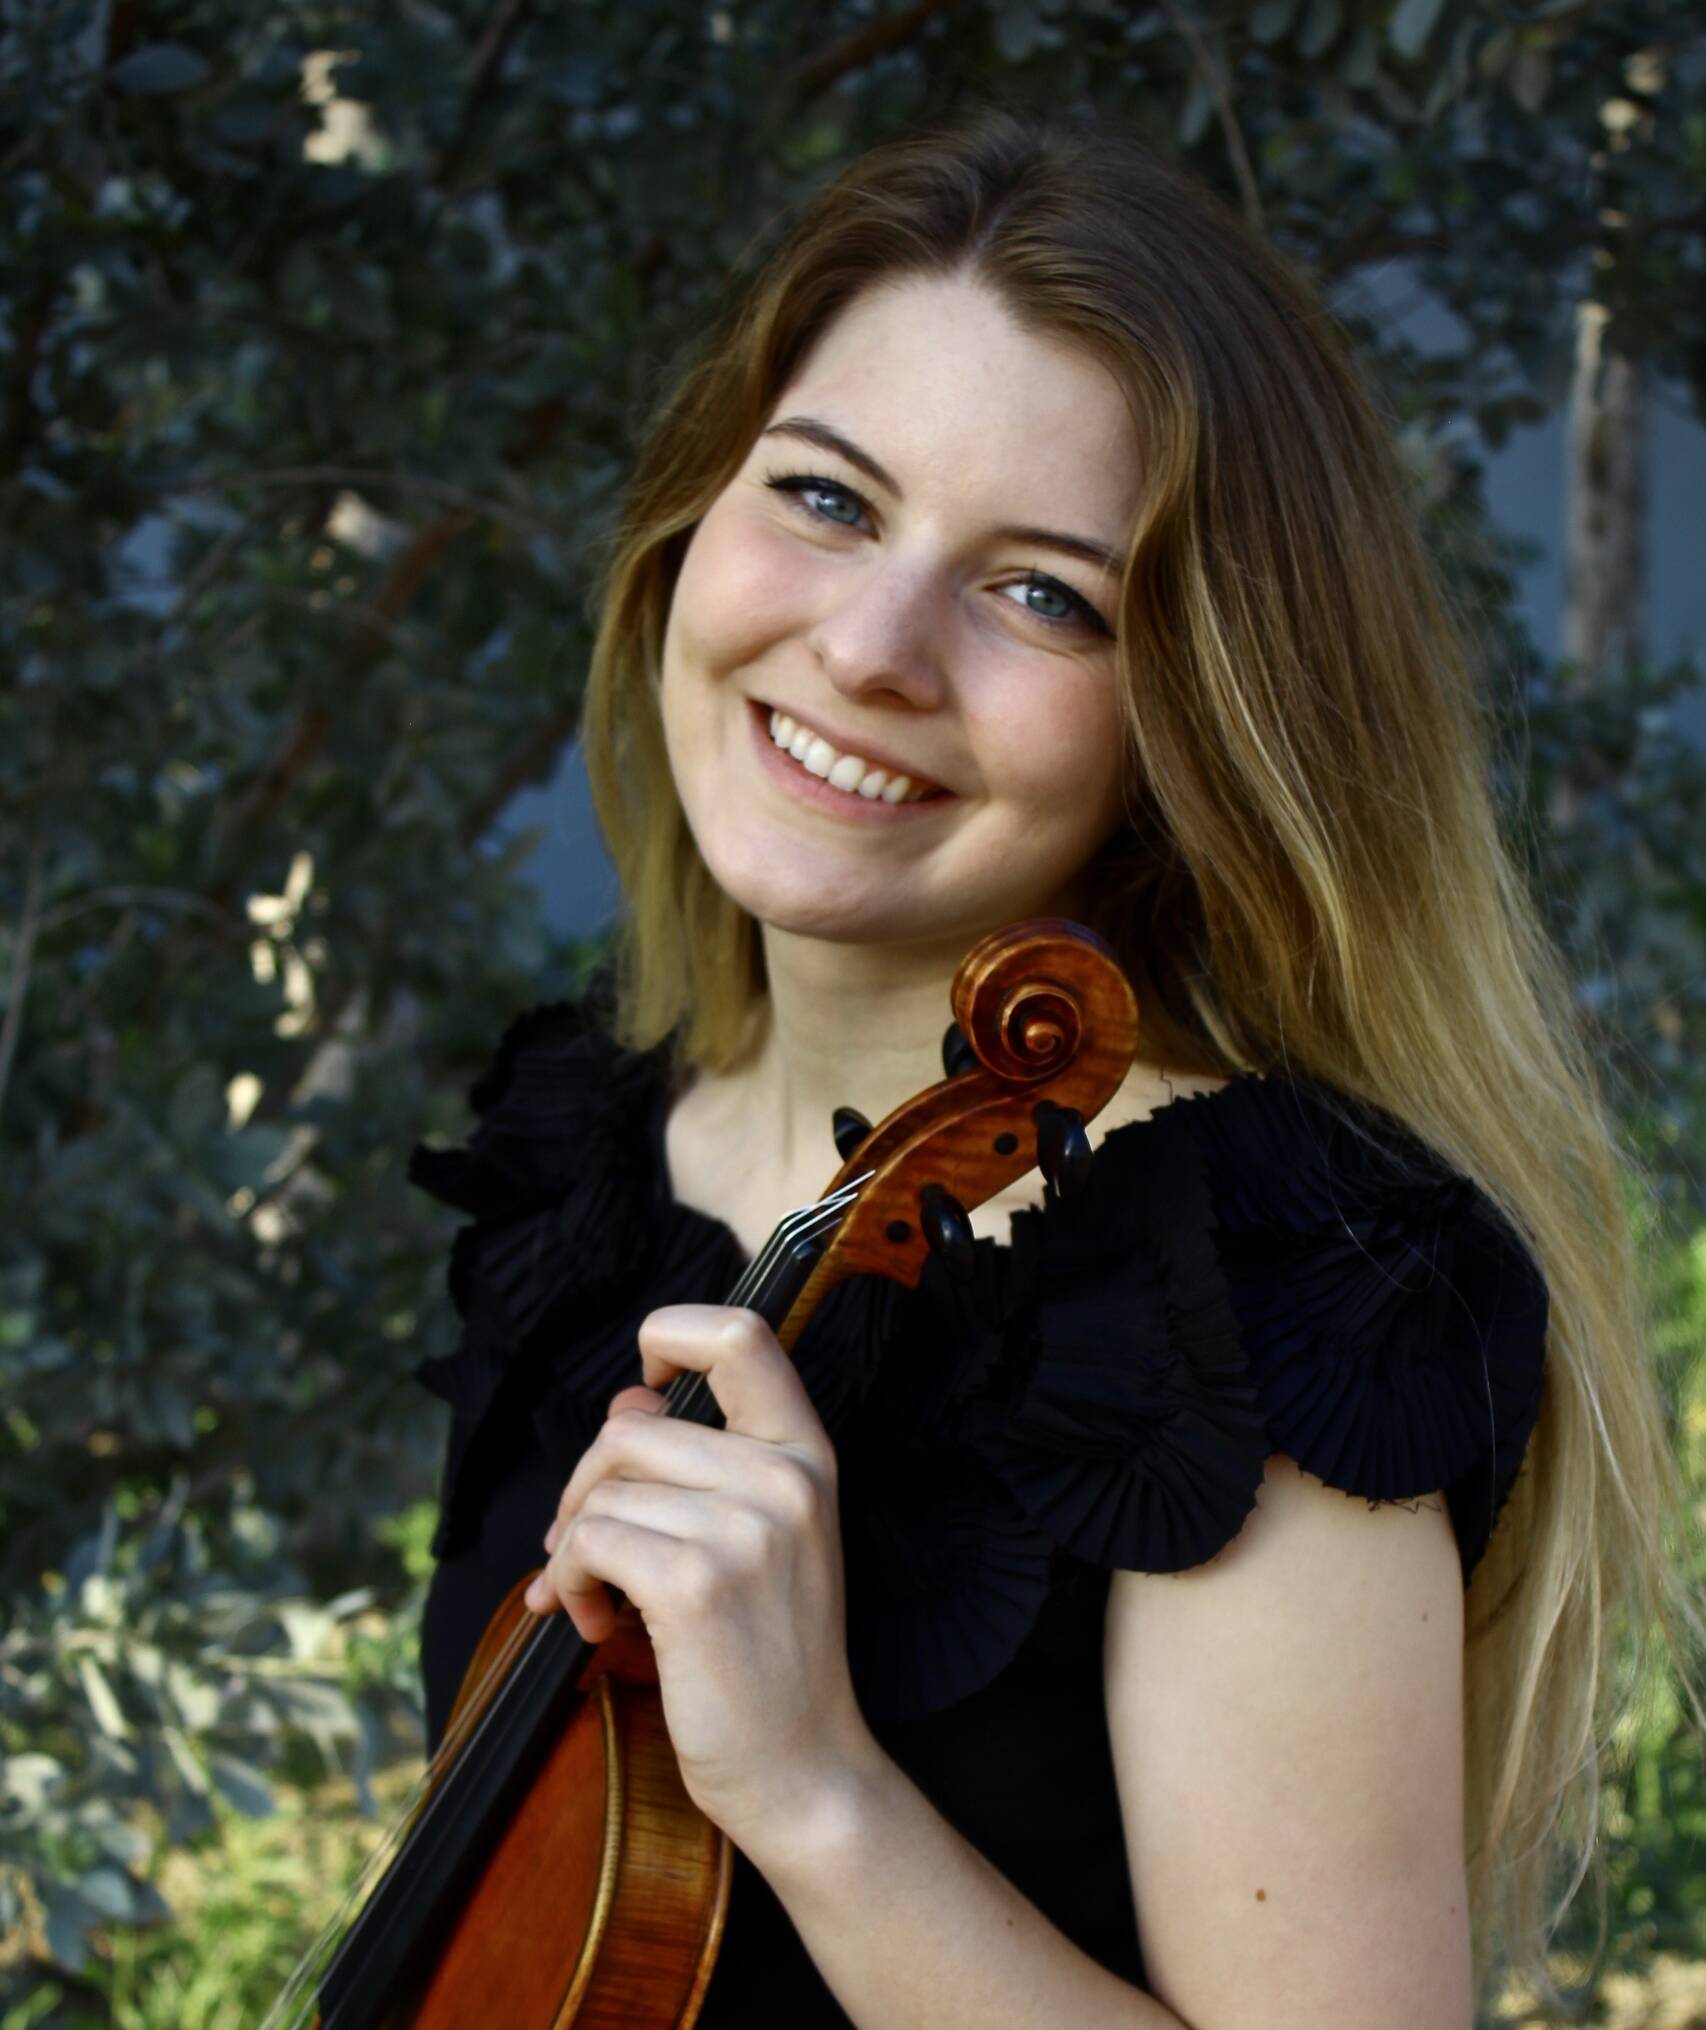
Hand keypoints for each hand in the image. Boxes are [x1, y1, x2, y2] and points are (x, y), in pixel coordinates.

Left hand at [523, 1303, 878, 1857]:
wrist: (802, 1766)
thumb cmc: (767, 1650)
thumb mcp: (758, 1532)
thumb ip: (699, 1458)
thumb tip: (629, 1397)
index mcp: (806, 1452)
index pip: (740, 1332)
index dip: (672, 1331)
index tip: (644, 1386)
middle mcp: (786, 1477)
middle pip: (627, 1427)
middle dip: (584, 1487)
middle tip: (587, 1549)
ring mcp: (747, 1528)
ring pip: (600, 1489)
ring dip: (572, 1549)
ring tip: (597, 1598)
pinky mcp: (696, 1584)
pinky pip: (587, 1544)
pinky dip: (566, 1584)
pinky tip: (592, 1622)